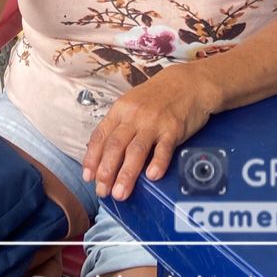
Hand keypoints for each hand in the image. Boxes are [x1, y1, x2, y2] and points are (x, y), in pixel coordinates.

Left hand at [81, 65, 219, 200]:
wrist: (188, 82)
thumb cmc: (158, 96)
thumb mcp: (132, 104)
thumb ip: (119, 126)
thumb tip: (103, 153)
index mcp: (120, 110)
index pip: (100, 136)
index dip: (92, 158)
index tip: (88, 177)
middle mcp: (134, 116)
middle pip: (115, 146)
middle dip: (106, 171)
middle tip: (103, 191)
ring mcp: (154, 123)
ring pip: (136, 150)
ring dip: (126, 174)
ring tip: (120, 193)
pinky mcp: (173, 129)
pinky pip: (164, 148)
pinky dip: (157, 163)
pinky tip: (152, 177)